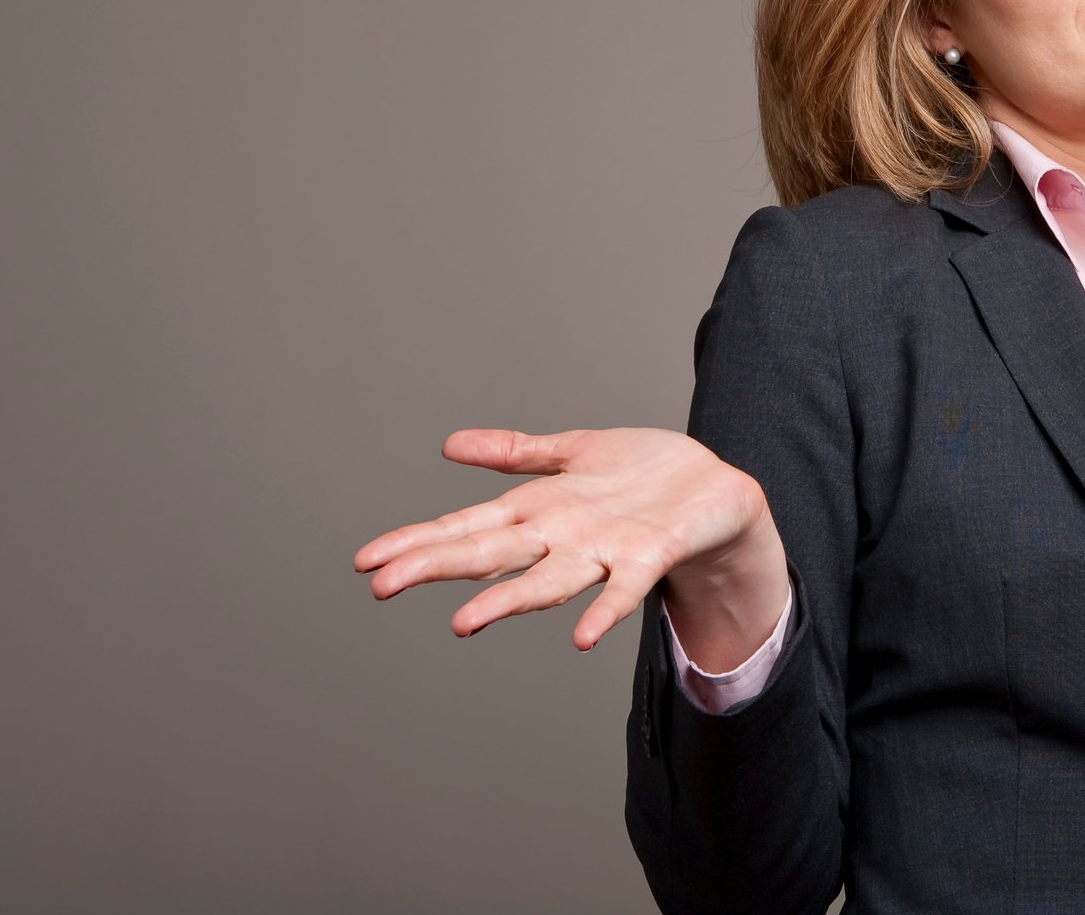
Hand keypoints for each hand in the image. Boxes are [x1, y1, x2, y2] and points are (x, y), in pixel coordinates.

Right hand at [352, 427, 788, 658]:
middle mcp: (562, 538)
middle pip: (490, 553)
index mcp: (539, 511)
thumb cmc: (645, 476)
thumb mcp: (573, 453)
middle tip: (380, 585)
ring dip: (506, 602)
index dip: (417, 541)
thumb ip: (516, 453)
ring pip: (545, 580)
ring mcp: (603, 550)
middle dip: (435, 566)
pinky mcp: (649, 555)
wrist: (719, 495)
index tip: (365, 560)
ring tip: (463, 622)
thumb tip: (451, 445)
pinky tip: (582, 638)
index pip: (466, 527)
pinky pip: (623, 588)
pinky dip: (603, 612)